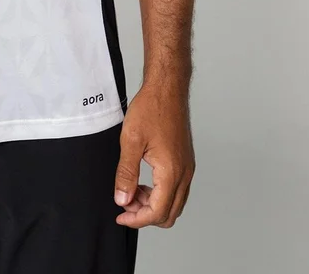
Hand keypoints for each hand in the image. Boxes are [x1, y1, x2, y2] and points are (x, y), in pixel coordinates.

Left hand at [113, 82, 194, 228]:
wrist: (167, 89)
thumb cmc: (151, 108)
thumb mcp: (130, 141)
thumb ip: (126, 173)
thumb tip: (122, 199)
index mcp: (171, 172)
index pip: (157, 212)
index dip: (137, 219)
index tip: (120, 215)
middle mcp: (184, 174)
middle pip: (169, 214)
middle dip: (145, 215)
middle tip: (125, 203)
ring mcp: (187, 168)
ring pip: (174, 203)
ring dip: (153, 204)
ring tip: (132, 191)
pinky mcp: (186, 161)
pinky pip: (177, 190)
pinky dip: (160, 194)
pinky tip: (144, 182)